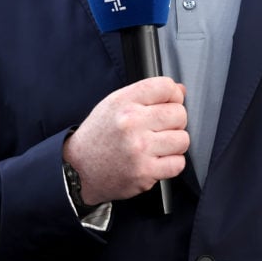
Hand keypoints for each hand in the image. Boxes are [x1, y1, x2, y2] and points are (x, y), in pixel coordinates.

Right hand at [63, 76, 188, 204]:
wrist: (78, 169)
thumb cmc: (99, 136)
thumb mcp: (114, 104)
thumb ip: (146, 94)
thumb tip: (180, 90)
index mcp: (123, 102)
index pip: (166, 87)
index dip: (174, 94)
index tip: (170, 102)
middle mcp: (131, 123)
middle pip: (179, 114)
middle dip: (175, 121)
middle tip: (160, 128)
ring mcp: (139, 149)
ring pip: (183, 139)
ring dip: (174, 144)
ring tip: (158, 145)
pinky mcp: (144, 173)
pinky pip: (178, 164)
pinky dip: (172, 163)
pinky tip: (156, 160)